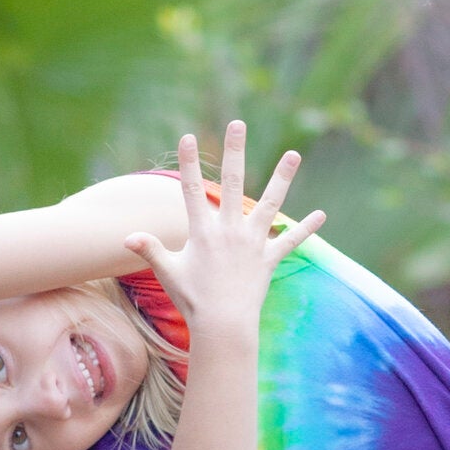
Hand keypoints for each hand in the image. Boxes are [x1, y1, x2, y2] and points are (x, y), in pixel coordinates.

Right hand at [128, 122, 321, 337]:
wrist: (223, 326)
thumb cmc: (192, 300)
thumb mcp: (168, 272)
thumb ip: (150, 250)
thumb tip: (127, 237)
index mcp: (204, 231)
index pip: (192, 190)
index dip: (189, 163)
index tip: (188, 137)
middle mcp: (230, 230)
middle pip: (234, 183)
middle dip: (235, 151)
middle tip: (238, 124)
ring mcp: (253, 243)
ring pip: (271, 203)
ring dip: (282, 177)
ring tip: (293, 153)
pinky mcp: (269, 259)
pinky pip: (290, 241)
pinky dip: (306, 229)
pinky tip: (321, 215)